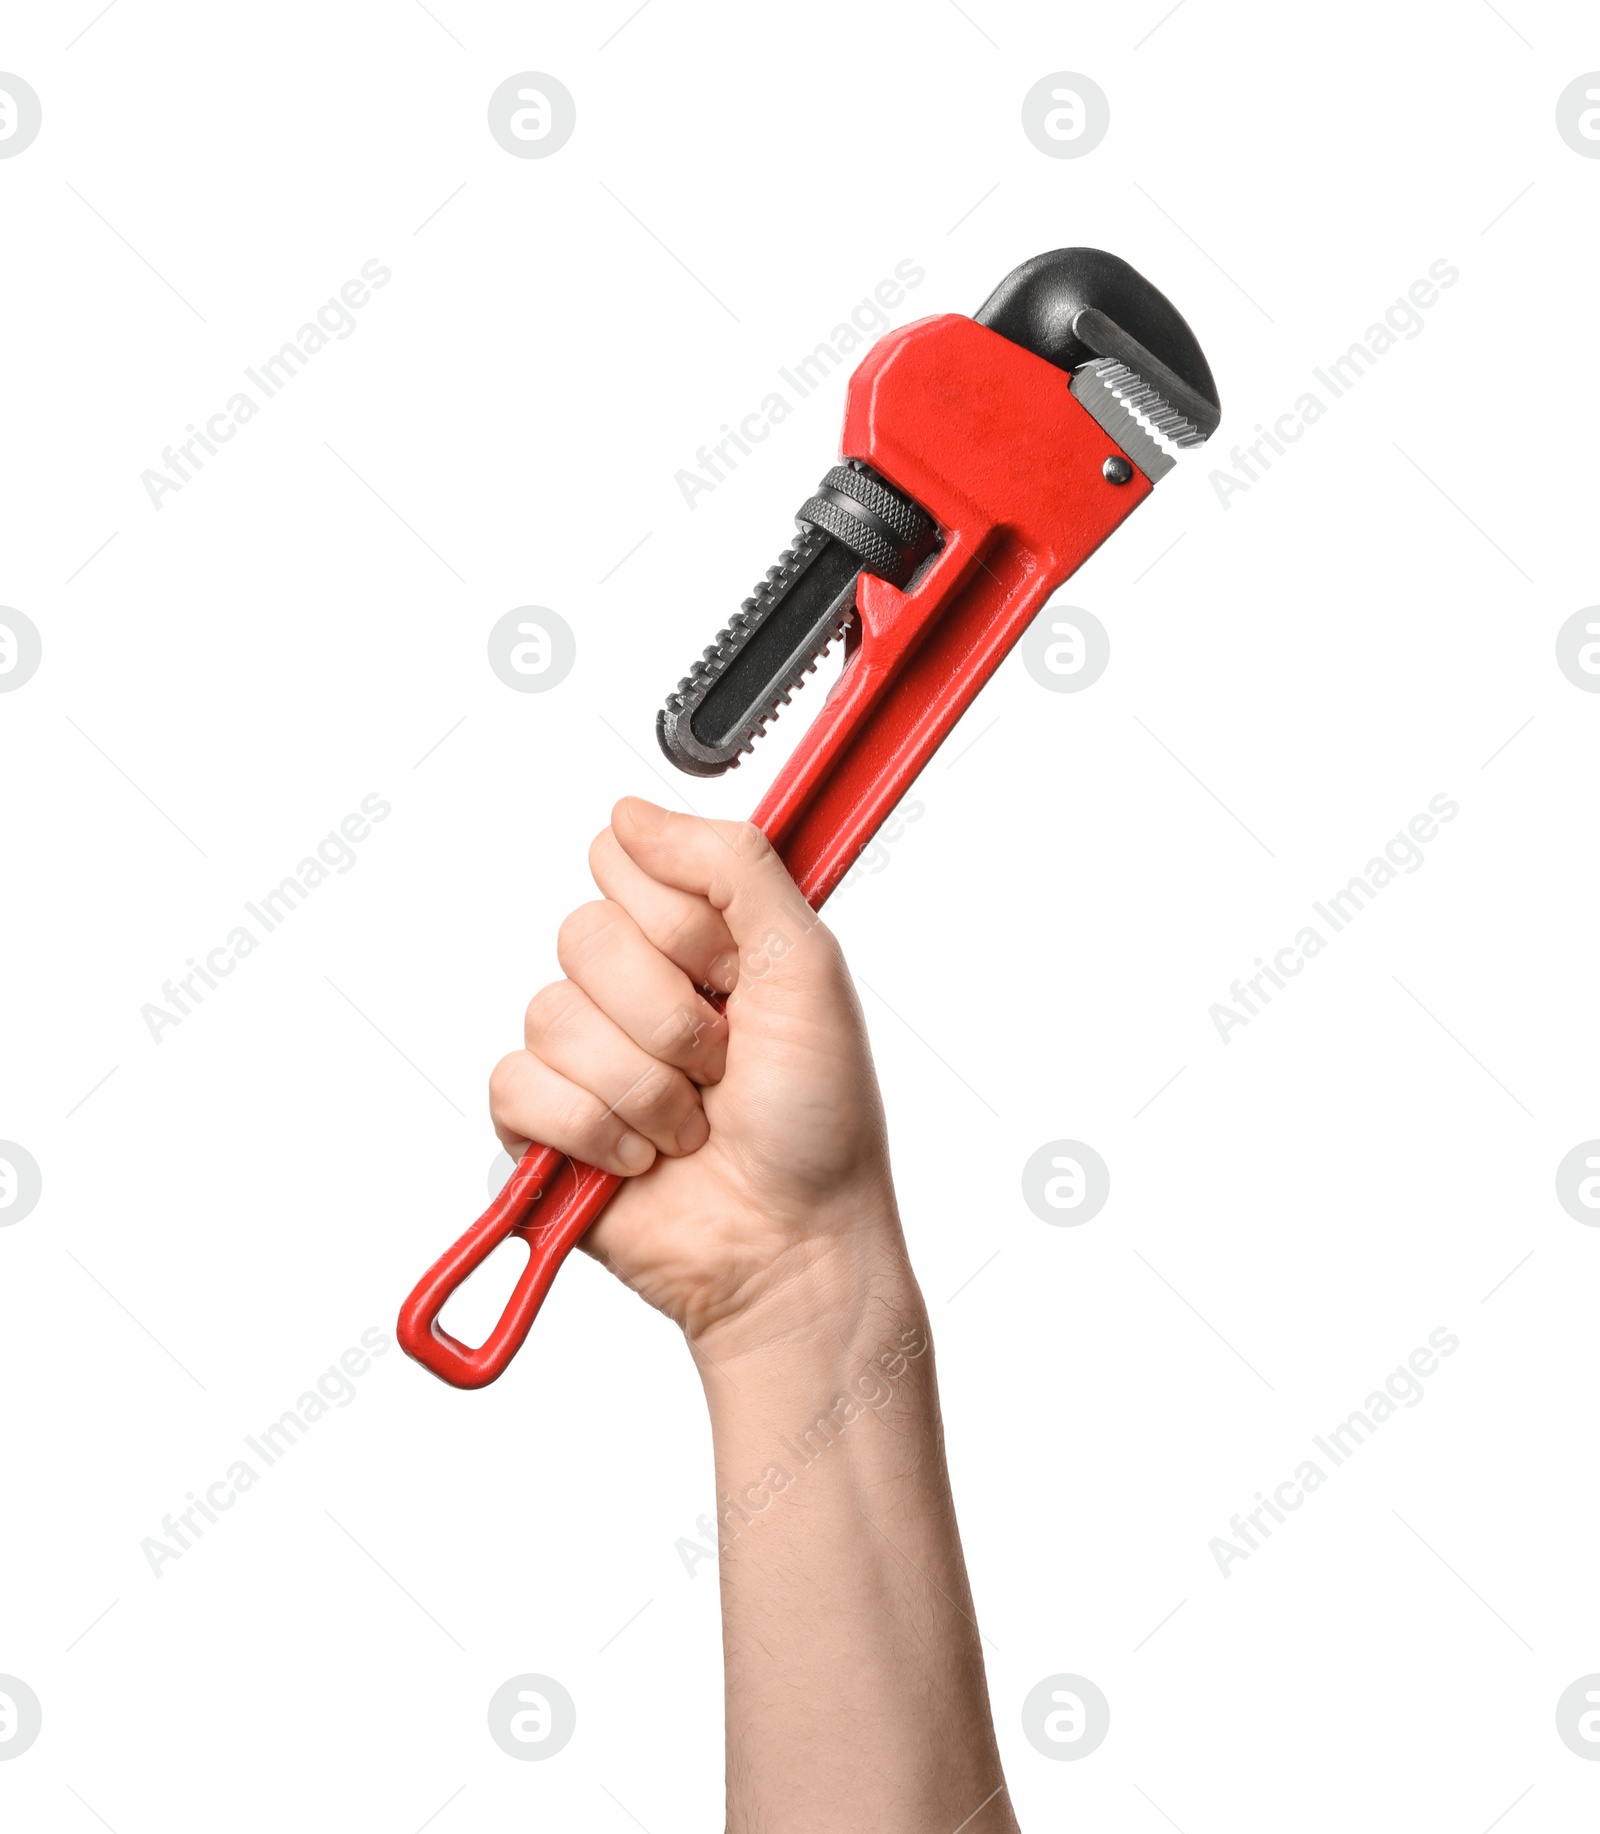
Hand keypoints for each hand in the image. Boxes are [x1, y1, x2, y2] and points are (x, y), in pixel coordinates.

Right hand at [488, 799, 909, 1358]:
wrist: (791, 1246)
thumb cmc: (818, 1123)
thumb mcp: (807, 966)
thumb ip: (732, 866)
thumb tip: (632, 810)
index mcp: (697, 938)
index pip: (623, 861)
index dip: (682, 922)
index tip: (734, 973)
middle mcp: (635, 986)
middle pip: (583, 934)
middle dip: (669, 1015)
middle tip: (721, 1064)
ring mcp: (584, 1054)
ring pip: (552, 1012)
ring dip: (644, 1085)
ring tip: (691, 1125)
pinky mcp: (541, 1124)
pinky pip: (517, 1083)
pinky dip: (592, 1130)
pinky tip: (639, 1158)